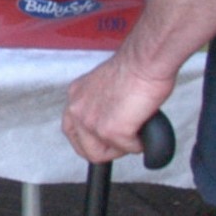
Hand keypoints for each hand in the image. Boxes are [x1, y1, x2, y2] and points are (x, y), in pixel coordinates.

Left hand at [62, 46, 175, 164]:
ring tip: (135, 134)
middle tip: (123, 142)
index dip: (89, 140)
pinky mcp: (111, 131)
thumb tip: (111, 117)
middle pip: (82, 147)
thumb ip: (100, 103)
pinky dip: (140, 144)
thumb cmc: (135, 67)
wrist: (145, 61)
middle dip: (105, 150)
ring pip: (101, 154)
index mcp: (76, 96)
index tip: (103, 141)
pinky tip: (144, 127)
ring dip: (121, 149)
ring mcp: (91, 122)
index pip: (71, 129)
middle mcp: (77, 109)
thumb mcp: (105, 85)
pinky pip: (128, 149)